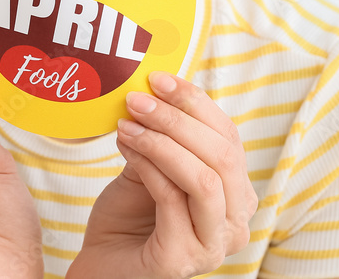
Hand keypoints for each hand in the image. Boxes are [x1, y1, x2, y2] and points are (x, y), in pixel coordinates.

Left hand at [68, 72, 257, 278]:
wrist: (101, 265)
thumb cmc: (127, 218)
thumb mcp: (151, 167)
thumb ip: (163, 138)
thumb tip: (155, 92)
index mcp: (237, 196)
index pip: (229, 138)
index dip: (196, 103)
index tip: (160, 78)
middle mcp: (236, 224)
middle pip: (222, 155)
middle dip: (177, 119)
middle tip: (138, 99)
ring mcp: (214, 246)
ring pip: (203, 178)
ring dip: (162, 141)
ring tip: (128, 122)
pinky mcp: (183, 259)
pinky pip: (171, 199)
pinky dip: (148, 164)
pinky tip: (125, 146)